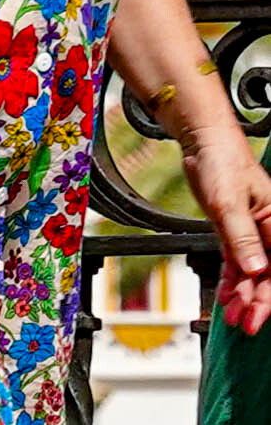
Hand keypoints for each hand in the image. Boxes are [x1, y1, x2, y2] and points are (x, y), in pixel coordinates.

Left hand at [186, 127, 270, 332]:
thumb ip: (242, 236)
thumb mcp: (229, 201)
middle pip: (269, 275)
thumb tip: (256, 269)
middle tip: (245, 324)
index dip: (270, 296)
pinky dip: (231, 281)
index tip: (259, 314)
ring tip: (232, 316)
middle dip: (257, 302)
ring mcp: (253, 234)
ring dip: (243, 295)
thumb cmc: (222, 163)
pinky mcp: (235, 233)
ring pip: (252, 273)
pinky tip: (226, 298)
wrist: (203, 144)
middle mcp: (270, 232)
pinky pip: (236, 263)